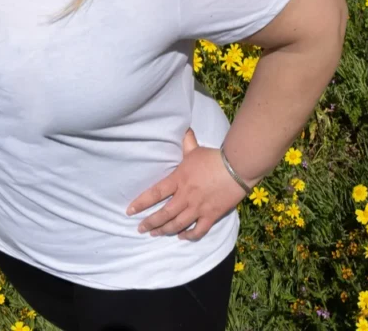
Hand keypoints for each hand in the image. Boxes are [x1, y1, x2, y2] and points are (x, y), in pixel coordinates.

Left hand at [126, 128, 246, 240]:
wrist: (237, 167)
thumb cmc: (214, 158)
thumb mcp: (196, 150)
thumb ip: (187, 143)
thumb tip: (185, 130)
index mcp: (178, 180)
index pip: (155, 193)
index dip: (141, 203)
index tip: (130, 211)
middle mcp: (185, 196)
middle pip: (163, 214)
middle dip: (150, 223)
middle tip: (141, 229)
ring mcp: (198, 208)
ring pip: (177, 224)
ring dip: (164, 231)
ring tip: (155, 234)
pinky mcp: (212, 215)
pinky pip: (198, 230)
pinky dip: (189, 235)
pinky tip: (182, 237)